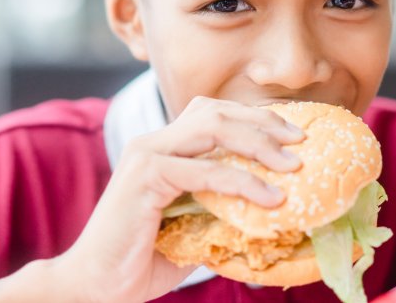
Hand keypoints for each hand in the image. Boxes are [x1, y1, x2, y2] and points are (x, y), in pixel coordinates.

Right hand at [50, 97, 305, 302]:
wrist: (95, 288)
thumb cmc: (141, 261)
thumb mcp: (193, 228)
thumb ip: (223, 210)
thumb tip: (275, 208)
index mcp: (163, 148)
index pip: (213, 113)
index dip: (254, 117)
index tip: (292, 135)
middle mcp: (153, 142)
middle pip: (216, 110)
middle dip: (263, 121)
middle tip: (301, 142)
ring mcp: (146, 155)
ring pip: (212, 128)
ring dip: (259, 144)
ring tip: (293, 167)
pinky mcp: (145, 177)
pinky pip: (204, 171)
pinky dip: (243, 181)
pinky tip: (271, 198)